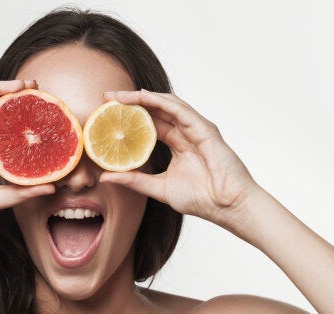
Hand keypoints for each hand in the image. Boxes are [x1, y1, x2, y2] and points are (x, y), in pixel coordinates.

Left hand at [100, 90, 259, 225]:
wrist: (228, 207)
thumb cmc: (202, 199)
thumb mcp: (159, 188)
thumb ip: (134, 180)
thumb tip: (106, 176)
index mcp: (178, 144)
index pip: (150, 124)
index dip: (129, 117)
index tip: (107, 114)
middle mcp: (186, 132)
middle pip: (155, 110)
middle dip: (131, 102)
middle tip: (107, 98)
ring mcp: (196, 129)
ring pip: (166, 105)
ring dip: (142, 97)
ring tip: (119, 96)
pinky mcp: (204, 129)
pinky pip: (180, 110)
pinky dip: (160, 101)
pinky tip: (143, 97)